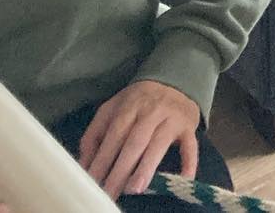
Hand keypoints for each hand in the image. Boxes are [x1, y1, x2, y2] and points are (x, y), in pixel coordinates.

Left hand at [78, 80, 199, 199]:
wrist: (176, 79)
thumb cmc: (139, 101)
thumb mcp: (112, 109)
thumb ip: (94, 135)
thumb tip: (83, 166)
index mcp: (129, 107)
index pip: (114, 135)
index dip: (102, 160)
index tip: (92, 183)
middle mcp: (151, 111)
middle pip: (134, 141)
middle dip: (121, 169)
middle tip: (110, 193)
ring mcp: (172, 118)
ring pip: (159, 143)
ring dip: (147, 166)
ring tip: (134, 189)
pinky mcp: (189, 126)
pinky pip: (191, 144)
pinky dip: (189, 161)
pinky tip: (185, 178)